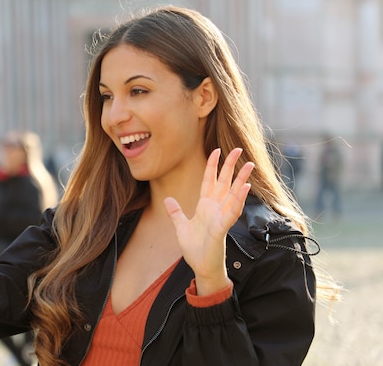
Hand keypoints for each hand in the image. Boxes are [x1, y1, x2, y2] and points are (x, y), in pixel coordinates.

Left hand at [164, 148, 253, 295]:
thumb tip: (168, 199)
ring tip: (249, 164)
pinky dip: (238, 200)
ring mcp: (221, 217)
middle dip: (230, 166)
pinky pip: (232, 212)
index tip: (215, 150)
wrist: (201, 267)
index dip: (212, 166)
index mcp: (205, 206)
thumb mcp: (181, 227)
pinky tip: (245, 188)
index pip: (209, 181)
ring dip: (241, 180)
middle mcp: (215, 209)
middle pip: (224, 182)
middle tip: (238, 149)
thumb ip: (176, 212)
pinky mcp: (222, 228)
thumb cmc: (195, 248)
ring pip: (233, 194)